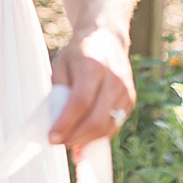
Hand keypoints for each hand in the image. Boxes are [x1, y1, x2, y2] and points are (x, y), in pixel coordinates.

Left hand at [49, 27, 134, 153]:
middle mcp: (114, 80)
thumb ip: (59, 91)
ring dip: (87, 140)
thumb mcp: (61, 64)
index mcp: (93, 66)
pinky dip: (99, 136)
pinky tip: (85, 142)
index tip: (52, 137)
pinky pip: (114, 124)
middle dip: (76, 137)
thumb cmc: (78, 52)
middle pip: (97, 119)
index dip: (66, 123)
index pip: (80, 102)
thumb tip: (57, 122)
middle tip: (59, 142)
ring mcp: (126, 91)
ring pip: (107, 126)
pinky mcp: (131, 100)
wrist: (106, 38)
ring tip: (69, 144)